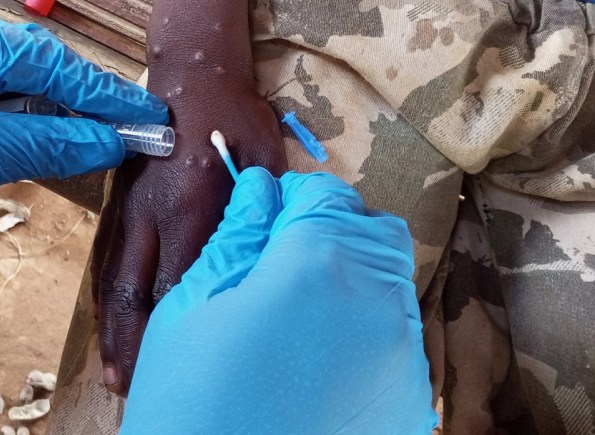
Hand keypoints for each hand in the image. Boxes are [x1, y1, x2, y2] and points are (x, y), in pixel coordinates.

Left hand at [0, 8, 167, 282]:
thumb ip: (47, 142)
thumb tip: (111, 143)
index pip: (47, 61)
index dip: (102, 93)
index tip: (148, 118)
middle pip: (37, 74)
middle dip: (86, 106)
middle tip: (136, 136)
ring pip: (18, 99)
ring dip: (59, 124)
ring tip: (107, 148)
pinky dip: (27, 137)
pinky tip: (58, 152)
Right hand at [93, 80, 285, 394]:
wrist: (186, 72)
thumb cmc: (231, 114)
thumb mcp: (262, 154)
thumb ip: (262, 207)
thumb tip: (269, 257)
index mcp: (190, 203)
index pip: (179, 279)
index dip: (174, 328)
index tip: (180, 363)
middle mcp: (150, 213)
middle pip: (134, 291)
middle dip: (133, 343)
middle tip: (133, 387)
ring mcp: (128, 208)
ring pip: (112, 279)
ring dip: (112, 329)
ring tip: (114, 372)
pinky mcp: (119, 204)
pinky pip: (107, 258)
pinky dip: (103, 297)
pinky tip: (106, 322)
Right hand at [121, 168, 437, 433]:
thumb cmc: (187, 397)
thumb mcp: (192, 304)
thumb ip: (237, 237)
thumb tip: (261, 192)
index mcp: (314, 266)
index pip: (327, 195)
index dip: (293, 199)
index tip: (266, 218)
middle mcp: (374, 304)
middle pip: (374, 233)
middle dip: (333, 232)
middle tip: (283, 264)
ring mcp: (401, 359)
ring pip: (391, 287)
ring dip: (352, 284)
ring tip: (297, 319)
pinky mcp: (407, 403)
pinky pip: (398, 344)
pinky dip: (366, 336)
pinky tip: (317, 363)